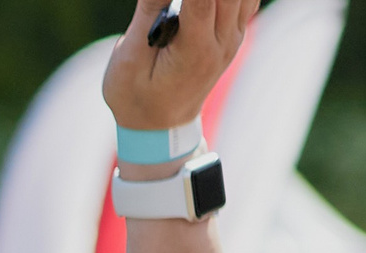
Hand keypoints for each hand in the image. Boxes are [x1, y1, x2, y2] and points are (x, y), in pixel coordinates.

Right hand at [104, 0, 255, 138]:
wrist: (158, 128)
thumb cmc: (136, 96)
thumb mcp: (129, 59)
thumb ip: (149, 12)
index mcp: (196, 52)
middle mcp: (223, 43)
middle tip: (174, 0)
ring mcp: (234, 37)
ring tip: (187, 3)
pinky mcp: (235, 32)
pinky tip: (211, 2)